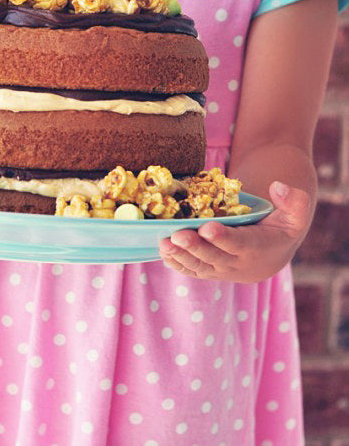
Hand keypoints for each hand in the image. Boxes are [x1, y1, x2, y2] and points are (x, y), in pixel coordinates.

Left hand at [158, 181, 311, 282]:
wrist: (273, 253)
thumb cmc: (282, 227)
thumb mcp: (296, 212)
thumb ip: (293, 199)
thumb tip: (277, 187)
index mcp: (259, 247)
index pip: (239, 244)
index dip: (223, 238)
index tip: (207, 228)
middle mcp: (239, 263)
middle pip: (214, 257)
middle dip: (194, 247)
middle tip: (176, 236)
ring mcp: (222, 269)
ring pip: (199, 266)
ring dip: (180, 256)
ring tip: (163, 244)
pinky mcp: (210, 271)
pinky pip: (193, 270)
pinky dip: (177, 264)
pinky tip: (163, 253)